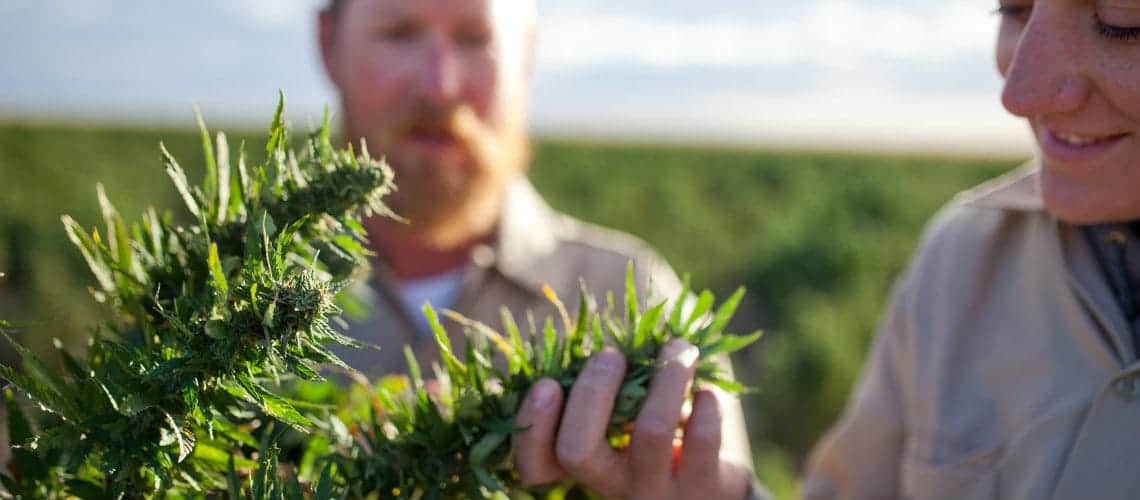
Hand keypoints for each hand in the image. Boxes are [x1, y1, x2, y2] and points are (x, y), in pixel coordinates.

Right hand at [513, 340, 752, 498]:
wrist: (710, 491)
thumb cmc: (655, 440)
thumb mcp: (622, 423)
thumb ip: (604, 394)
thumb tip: (597, 345)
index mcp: (584, 468)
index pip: (535, 466)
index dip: (533, 427)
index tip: (547, 383)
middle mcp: (611, 488)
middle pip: (579, 450)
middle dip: (592, 391)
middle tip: (611, 356)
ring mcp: (656, 493)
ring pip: (651, 431)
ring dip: (665, 377)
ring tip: (678, 348)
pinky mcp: (703, 490)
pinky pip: (702, 441)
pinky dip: (706, 405)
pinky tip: (706, 393)